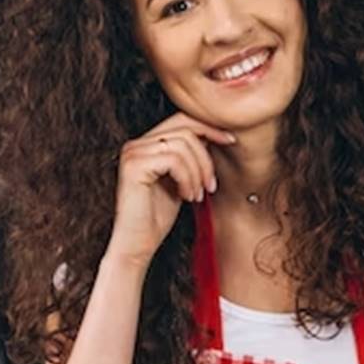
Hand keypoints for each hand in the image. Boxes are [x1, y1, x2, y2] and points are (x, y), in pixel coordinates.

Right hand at [105, 113, 234, 267]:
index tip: (230, 141)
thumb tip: (214, 134)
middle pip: (185, 129)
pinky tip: (186, 196)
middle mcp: (136, 144)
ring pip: (183, 145)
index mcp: (146, 144)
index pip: (182, 119)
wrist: (137, 244)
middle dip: (206, 157)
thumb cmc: (156, 217)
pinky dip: (187, 178)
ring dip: (198, 172)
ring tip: (197, 195)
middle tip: (211, 185)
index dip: (210, 127)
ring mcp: (133, 153)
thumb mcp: (180, 180)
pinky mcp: (134, 165)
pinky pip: (174, 160)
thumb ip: (190, 156)